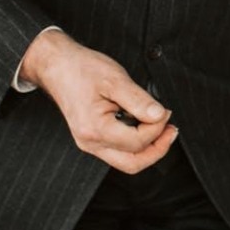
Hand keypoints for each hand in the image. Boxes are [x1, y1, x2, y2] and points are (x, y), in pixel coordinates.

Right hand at [18, 29, 175, 172]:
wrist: (57, 65)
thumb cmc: (82, 69)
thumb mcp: (115, 79)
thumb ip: (139, 100)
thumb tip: (159, 116)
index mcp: (94, 129)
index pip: (137, 142)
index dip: (158, 128)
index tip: (166, 111)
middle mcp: (90, 142)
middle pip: (132, 163)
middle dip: (157, 149)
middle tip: (171, 130)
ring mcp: (89, 143)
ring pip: (126, 161)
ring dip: (148, 148)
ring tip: (162, 128)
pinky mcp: (92, 138)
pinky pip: (119, 151)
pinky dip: (136, 143)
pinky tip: (145, 126)